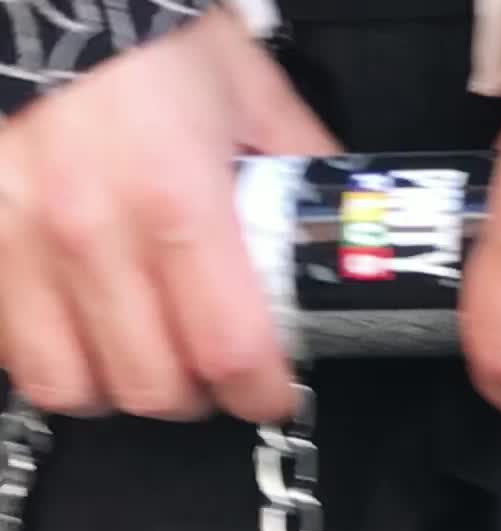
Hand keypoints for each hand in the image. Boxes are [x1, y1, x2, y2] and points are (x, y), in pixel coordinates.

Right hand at [0, 10, 335, 421]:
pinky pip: (14, 348)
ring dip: (115, 385)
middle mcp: (90, 228)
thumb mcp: (239, 81)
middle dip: (194, 393)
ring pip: (73, 386)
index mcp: (174, 195)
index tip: (272, 388)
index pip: (229, 351)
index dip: (261, 389)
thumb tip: (337, 216)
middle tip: (207, 367)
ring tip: (139, 354)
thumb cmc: (134, 25)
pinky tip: (79, 324)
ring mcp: (21, 240)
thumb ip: (293, 159)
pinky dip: (53, 353)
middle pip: (154, 388)